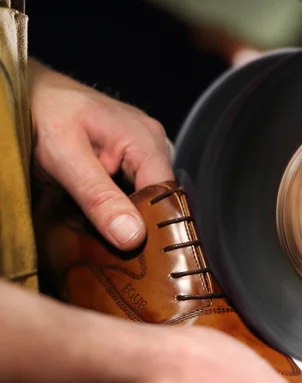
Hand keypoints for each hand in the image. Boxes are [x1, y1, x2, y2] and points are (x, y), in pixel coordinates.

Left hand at [28, 59, 173, 249]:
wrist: (27, 99)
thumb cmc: (42, 116)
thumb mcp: (66, 159)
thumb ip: (99, 198)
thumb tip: (132, 237)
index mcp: (146, 141)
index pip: (167, 199)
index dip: (154, 230)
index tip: (135, 259)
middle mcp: (153, 145)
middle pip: (161, 202)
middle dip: (141, 230)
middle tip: (119, 258)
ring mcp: (143, 153)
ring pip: (148, 202)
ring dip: (130, 224)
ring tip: (111, 244)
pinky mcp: (130, 163)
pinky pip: (135, 195)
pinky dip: (122, 213)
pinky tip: (106, 225)